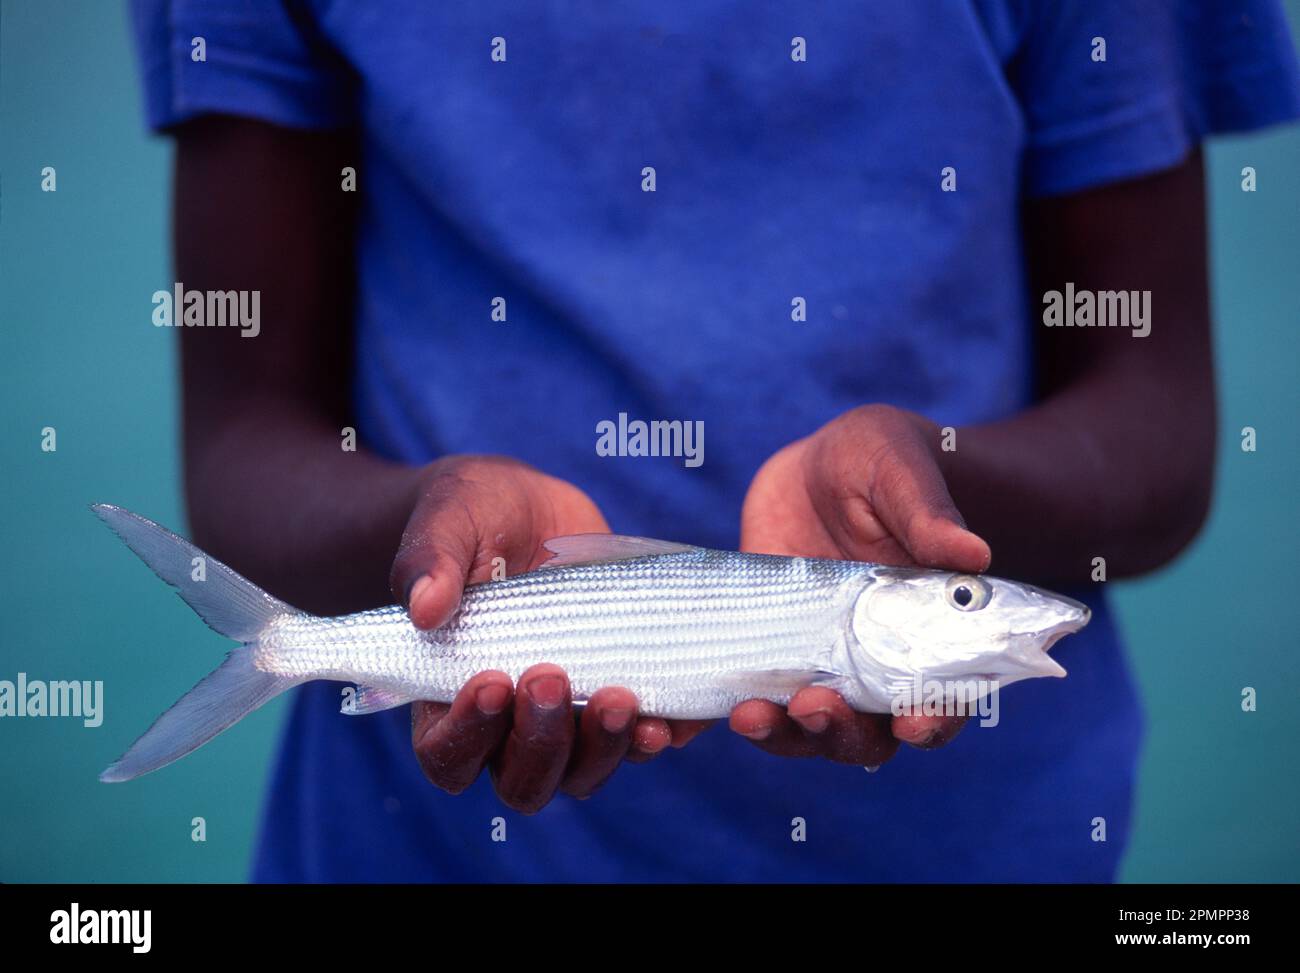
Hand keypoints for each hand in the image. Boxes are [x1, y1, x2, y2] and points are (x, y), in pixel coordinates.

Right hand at [391, 455, 709, 812]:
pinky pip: (642, 740)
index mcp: (445, 698)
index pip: (448, 754)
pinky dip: (660, 734)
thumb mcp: (448, 521)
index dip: (467, 734)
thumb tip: (423, 607)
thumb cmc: (473, 518)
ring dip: (603, 747)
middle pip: (522, 780)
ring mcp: (568, 721)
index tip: (491, 679)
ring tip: (619, 696)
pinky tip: (671, 713)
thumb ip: (429, 560)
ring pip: (583, 773)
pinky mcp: (619, 700)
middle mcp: (506, 727)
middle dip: (540, 741)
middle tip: (551, 677)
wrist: (532, 511)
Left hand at [734, 404, 991, 765]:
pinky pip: (737, 695)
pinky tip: (679, 729)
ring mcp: (815, 662)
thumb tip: (973, 550)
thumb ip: (928, 514)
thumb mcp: (901, 472)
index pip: (942, 697)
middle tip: (814, 705)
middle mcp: (874, 664)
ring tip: (750, 714)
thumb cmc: (883, 463)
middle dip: (841, 731)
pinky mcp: (759, 649)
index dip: (933, 718)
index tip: (914, 720)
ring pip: (803, 726)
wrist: (819, 468)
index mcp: (927, 635)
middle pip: (866, 731)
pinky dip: (707, 718)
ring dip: (781, 732)